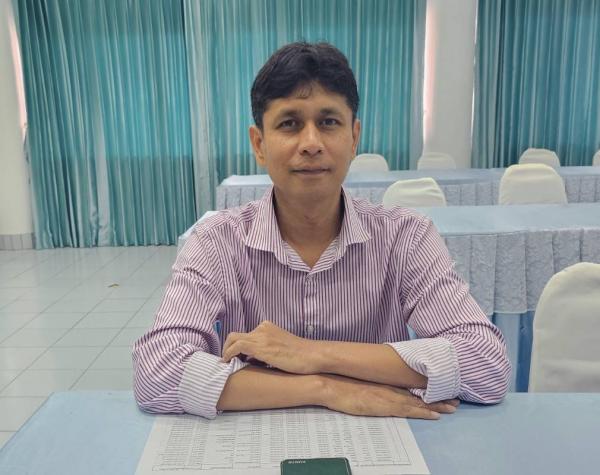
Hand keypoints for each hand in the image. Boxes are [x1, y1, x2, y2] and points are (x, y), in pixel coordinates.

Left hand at [222, 321, 319, 373]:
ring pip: (233, 338)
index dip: (236, 347)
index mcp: (267, 327)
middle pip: (235, 335)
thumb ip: (266, 351)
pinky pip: (237, 346)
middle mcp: (262, 328)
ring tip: (225, 364)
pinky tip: (228, 363)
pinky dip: (229, 354)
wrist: (312, 356)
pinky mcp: (261, 346)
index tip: (233, 358)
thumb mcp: (280, 349)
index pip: (245, 335)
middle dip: (227, 347)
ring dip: (226, 351)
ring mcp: (261, 336)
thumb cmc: (300, 357)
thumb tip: (251, 360)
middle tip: (226, 361)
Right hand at [319, 374, 458, 419]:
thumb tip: (380, 385)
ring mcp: (389, 396)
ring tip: (452, 407)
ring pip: (419, 402)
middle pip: (419, 393)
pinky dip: (424, 412)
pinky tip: (435, 414)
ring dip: (437, 404)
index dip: (428, 389)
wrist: (331, 384)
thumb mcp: (361, 380)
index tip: (442, 389)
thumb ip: (374, 383)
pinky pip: (409, 410)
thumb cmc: (342, 383)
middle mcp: (391, 387)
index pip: (412, 386)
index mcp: (386, 381)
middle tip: (456, 400)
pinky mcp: (385, 406)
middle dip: (439, 397)